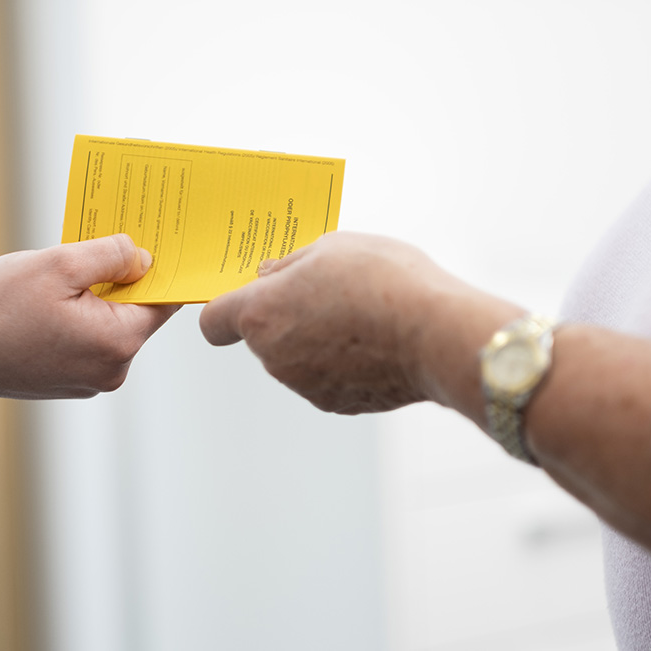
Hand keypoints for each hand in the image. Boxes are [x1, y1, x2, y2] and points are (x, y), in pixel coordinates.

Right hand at [0, 234, 179, 398]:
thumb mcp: (59, 264)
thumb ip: (111, 256)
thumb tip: (143, 258)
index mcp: (117, 343)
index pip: (162, 301)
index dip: (159, 269)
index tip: (154, 242)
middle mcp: (111, 370)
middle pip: (136, 314)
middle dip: (123, 280)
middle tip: (105, 246)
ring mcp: (89, 381)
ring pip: (110, 326)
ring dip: (97, 298)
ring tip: (69, 272)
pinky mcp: (67, 382)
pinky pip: (88, 342)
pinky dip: (79, 318)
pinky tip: (54, 298)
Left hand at [199, 232, 519, 416]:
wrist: (437, 334)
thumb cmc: (384, 280)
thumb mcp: (332, 246)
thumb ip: (289, 262)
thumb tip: (268, 275)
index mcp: (262, 313)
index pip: (213, 322)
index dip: (227, 308)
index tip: (252, 296)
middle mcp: (273, 356)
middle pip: (261, 336)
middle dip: (285, 316)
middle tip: (327, 291)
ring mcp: (303, 385)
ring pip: (295, 357)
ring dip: (315, 339)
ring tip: (362, 314)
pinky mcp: (336, 404)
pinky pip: (326, 378)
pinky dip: (342, 363)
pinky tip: (376, 342)